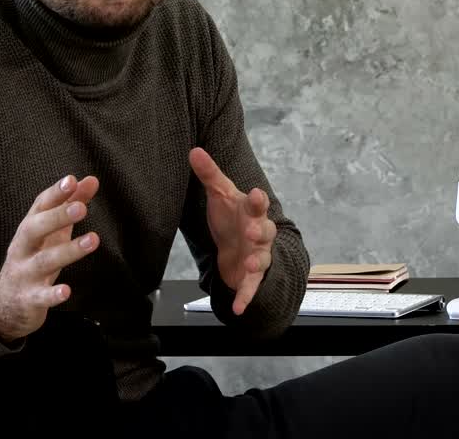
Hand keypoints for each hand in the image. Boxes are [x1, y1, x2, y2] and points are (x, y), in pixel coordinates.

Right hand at [0, 175, 100, 343]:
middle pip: (35, 229)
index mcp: (29, 228)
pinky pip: (40, 296)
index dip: (55, 194)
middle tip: (81, 208)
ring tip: (93, 240)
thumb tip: (92, 179)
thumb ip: (71, 204)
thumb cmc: (35, 256)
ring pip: (44, 261)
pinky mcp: (29, 298)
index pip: (39, 207)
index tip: (71, 180)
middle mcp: (23, 248)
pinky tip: (66, 291)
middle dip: (57, 217)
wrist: (6, 302)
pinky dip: (52, 294)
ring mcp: (24, 273)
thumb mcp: (53, 230)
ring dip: (68, 251)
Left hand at [189, 147, 275, 314]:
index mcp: (251, 211)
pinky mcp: (251, 276)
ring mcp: (258, 255)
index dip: (256, 200)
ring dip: (258, 262)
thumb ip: (209, 174)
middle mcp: (259, 233)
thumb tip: (193, 150)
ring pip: (263, 258)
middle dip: (260, 230)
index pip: (257, 203)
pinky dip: (245, 298)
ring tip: (251, 265)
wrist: (241, 247)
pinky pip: (251, 287)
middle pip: (265, 230)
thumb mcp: (220, 195)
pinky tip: (238, 309)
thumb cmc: (231, 217)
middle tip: (252, 230)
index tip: (254, 194)